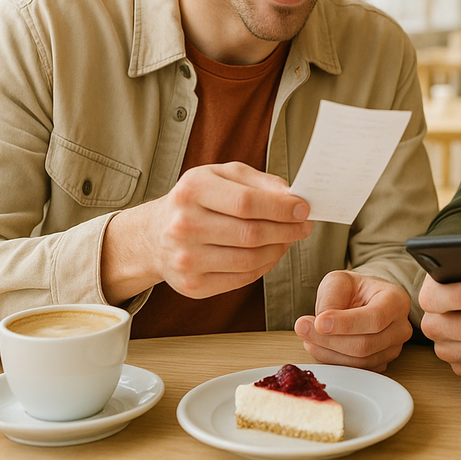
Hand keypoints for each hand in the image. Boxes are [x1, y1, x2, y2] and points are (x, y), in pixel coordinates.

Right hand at [100, 162, 312, 302]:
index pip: (246, 202)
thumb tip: (292, 196)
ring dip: (278, 250)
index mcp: (192, 190)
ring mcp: (186, 259)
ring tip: (288, 239)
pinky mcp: (192, 285)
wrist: (155, 234)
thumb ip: (259, 181)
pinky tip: (270, 254)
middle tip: (304, 226)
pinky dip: (264, 267)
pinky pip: (241, 279)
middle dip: (286, 230)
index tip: (303, 208)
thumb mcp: (223, 176)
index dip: (280, 208)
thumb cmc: (198, 199)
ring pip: (249, 260)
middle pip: (250, 234)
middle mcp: (184, 225)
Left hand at [294, 271, 412, 370]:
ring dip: (327, 352)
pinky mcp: (380, 364)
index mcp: (396, 301)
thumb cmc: (354, 290)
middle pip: (365, 345)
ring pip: (358, 362)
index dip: (346, 324)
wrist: (363, 300)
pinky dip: (332, 360)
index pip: (375, 318)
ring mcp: (393, 349)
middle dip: (329, 340)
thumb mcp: (339, 281)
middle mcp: (400, 327)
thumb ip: (331, 298)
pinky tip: (318, 345)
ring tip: (307, 335)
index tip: (319, 322)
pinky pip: (355, 370)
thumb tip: (321, 325)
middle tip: (302, 328)